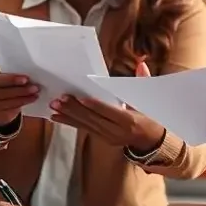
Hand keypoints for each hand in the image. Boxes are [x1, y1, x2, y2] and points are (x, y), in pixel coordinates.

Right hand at [0, 73, 39, 126]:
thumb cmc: (5, 88)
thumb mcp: (6, 81)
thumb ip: (14, 79)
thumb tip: (30, 78)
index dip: (12, 79)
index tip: (26, 79)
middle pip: (4, 92)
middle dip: (20, 90)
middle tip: (35, 87)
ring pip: (9, 101)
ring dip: (24, 97)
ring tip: (36, 93)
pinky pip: (13, 108)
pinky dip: (24, 102)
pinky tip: (32, 99)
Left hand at [50, 62, 165, 153]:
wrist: (152, 141)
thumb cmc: (151, 117)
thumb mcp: (148, 100)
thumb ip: (143, 81)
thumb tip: (140, 63)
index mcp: (129, 121)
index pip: (109, 112)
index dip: (94, 106)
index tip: (79, 98)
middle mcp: (117, 132)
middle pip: (93, 119)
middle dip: (75, 109)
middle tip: (58, 100)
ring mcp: (108, 138)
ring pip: (86, 125)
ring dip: (68, 116)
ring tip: (54, 108)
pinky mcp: (102, 139)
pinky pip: (85, 130)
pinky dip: (70, 123)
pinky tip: (57, 118)